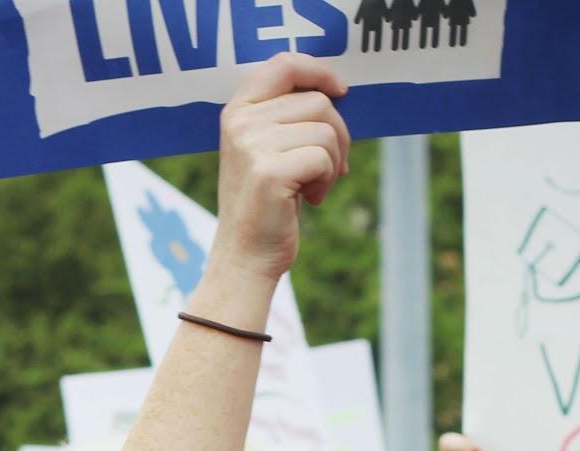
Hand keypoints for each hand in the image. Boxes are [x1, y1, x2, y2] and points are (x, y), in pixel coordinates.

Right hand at [209, 53, 351, 287]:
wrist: (245, 257)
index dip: (319, 72)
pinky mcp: (270, 171)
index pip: (284, 64)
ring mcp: (252, 145)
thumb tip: (335, 93)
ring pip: (326, 129)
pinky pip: (324, 157)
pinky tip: (311, 200)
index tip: (341, 91)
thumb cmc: (266, 205)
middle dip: (338, 136)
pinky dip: (327, 181)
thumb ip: (287, 118)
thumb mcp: (267, 151)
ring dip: (333, 162)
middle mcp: (241, 122)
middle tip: (329, 168)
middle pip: (317, 102)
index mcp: (238, 111)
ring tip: (314, 186)